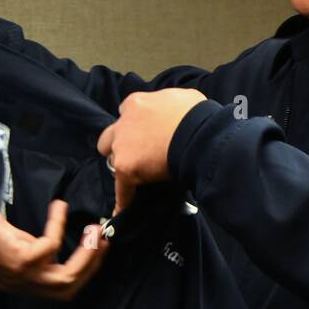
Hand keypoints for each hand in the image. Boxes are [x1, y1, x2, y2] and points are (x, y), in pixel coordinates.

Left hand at [0, 200, 107, 301]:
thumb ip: (30, 249)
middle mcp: (21, 284)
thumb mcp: (9, 245)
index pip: (60, 288)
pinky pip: (50, 245)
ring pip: (66, 277)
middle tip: (104, 240)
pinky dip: (59, 225)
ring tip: (95, 232)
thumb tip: (51, 244)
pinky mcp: (19, 261)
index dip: (83, 270)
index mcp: (20, 282)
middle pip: (68, 288)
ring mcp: (21, 275)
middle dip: (92, 265)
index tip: (95, 246)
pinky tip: (59, 208)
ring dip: (86, 254)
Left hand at [96, 88, 206, 212]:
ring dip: (124, 168)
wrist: (199, 135)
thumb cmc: (197, 116)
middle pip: (109, 137)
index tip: (146, 132)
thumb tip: (177, 111)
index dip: (135, 124)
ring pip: (112, 161)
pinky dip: (124, 199)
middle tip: (138, 154)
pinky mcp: (125, 168)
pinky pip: (122, 188)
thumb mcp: (183, 98)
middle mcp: (124, 123)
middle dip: (119, 145)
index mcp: (136, 103)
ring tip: (139, 179)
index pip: (127, 113)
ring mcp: (122, 146)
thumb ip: (169, 104)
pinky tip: (122, 210)